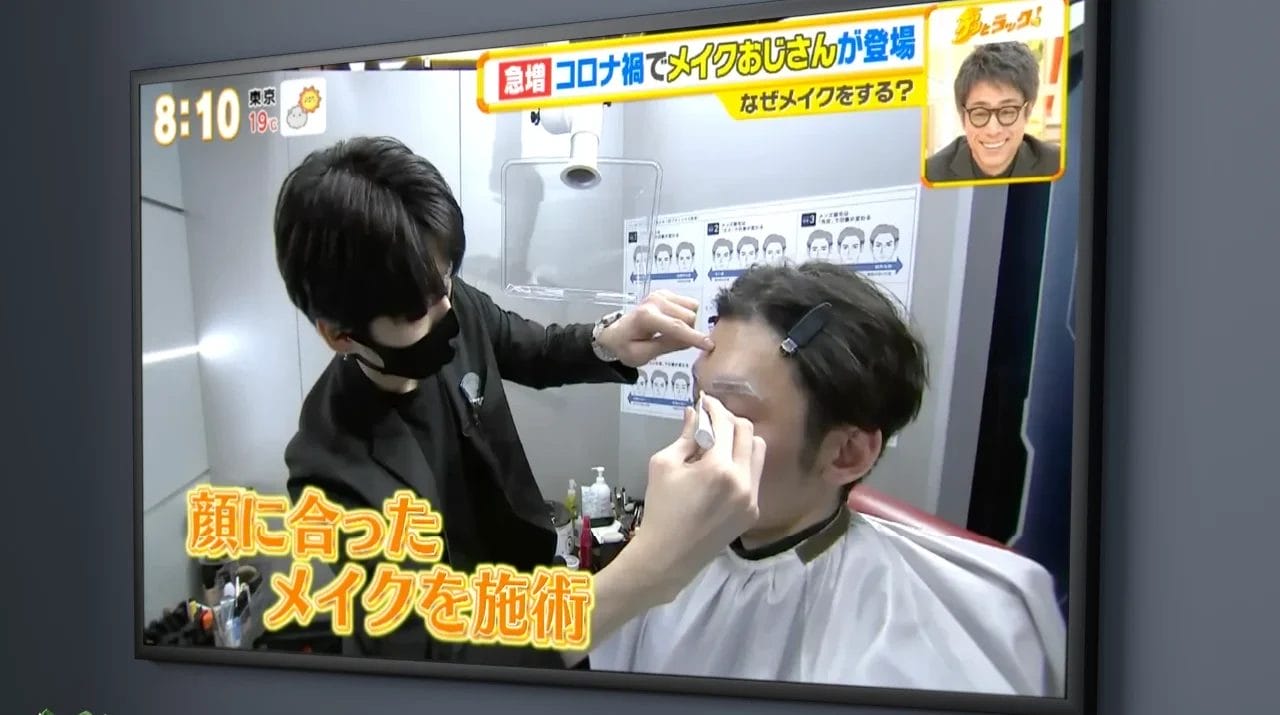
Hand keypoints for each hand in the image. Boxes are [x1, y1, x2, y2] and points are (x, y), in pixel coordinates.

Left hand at [597, 290, 713, 366]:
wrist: (614, 334)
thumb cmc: (625, 347)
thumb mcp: (642, 355)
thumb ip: (667, 346)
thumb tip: (690, 341)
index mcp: (646, 316)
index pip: (677, 327)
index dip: (695, 338)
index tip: (709, 346)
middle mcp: (655, 301)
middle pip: (688, 317)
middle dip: (688, 332)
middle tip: (674, 342)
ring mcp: (660, 295)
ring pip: (691, 308)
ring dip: (688, 323)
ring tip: (671, 332)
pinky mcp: (665, 293)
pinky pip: (688, 303)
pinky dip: (686, 314)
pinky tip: (672, 321)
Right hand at [626, 395, 765, 601]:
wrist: (668, 555)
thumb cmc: (661, 508)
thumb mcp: (664, 465)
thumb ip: (685, 436)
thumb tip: (695, 413)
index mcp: (719, 467)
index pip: (725, 424)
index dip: (714, 407)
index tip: (705, 401)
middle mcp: (743, 480)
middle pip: (747, 432)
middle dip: (729, 419)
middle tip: (712, 418)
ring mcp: (752, 497)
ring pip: (759, 452)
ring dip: (741, 439)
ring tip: (720, 441)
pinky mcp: (753, 511)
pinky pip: (755, 476)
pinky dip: (742, 463)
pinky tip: (723, 467)